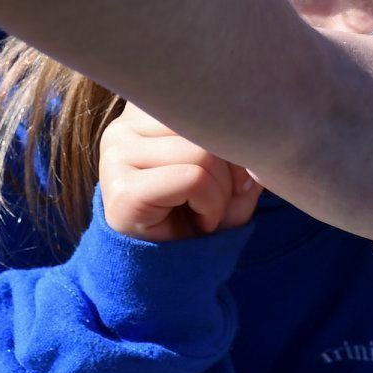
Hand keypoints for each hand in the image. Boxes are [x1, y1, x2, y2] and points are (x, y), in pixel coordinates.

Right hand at [99, 103, 263, 242]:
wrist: (172, 272)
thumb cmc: (201, 214)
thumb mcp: (234, 173)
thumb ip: (244, 141)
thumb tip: (258, 125)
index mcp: (147, 111)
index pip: (210, 101)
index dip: (233, 138)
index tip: (233, 172)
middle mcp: (123, 125)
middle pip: (208, 123)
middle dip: (229, 168)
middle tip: (217, 199)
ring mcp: (114, 155)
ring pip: (202, 152)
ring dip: (220, 193)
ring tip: (204, 211)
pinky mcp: (120, 190)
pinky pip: (193, 179)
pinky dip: (211, 206)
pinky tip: (198, 223)